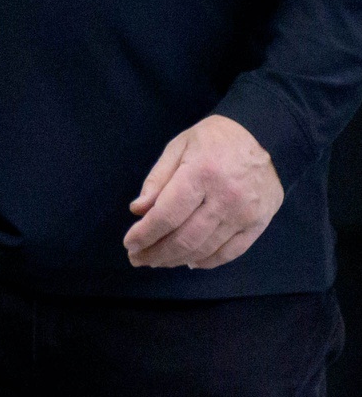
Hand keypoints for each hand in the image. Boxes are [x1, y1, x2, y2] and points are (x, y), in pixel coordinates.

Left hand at [124, 114, 282, 270]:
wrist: (266, 135)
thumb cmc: (215, 139)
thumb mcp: (180, 147)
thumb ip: (158, 179)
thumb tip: (137, 210)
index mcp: (202, 173)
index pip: (167, 215)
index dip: (144, 234)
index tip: (129, 244)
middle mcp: (225, 197)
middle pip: (184, 238)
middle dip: (156, 253)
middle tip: (138, 258)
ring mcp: (245, 213)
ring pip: (204, 249)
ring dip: (176, 259)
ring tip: (158, 261)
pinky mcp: (259, 224)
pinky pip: (229, 252)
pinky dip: (207, 261)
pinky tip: (189, 261)